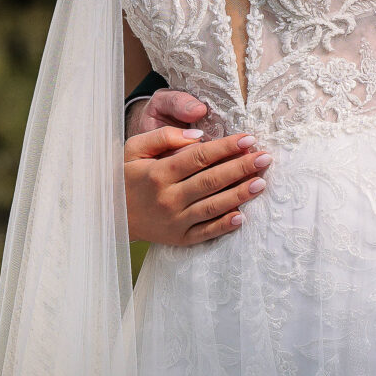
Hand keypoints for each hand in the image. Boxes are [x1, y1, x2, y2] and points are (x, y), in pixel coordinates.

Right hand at [123, 90, 267, 245]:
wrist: (110, 215)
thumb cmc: (125, 176)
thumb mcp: (134, 149)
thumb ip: (163, 136)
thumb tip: (198, 136)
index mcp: (159, 173)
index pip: (199, 157)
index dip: (226, 147)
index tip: (249, 139)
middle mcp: (168, 198)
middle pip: (212, 181)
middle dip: (241, 167)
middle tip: (266, 157)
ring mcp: (174, 220)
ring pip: (213, 206)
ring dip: (240, 194)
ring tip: (261, 182)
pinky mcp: (178, 238)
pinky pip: (206, 232)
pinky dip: (225, 225)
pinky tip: (243, 216)